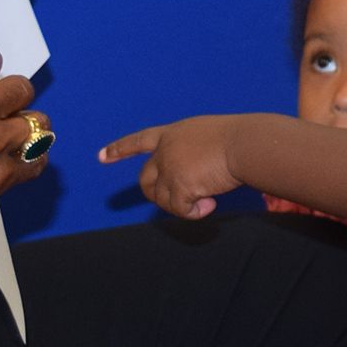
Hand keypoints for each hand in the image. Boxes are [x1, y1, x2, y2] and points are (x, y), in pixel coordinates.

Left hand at [99, 117, 243, 219]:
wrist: (245, 144)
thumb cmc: (239, 139)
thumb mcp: (208, 136)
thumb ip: (192, 152)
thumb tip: (192, 181)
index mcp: (173, 133)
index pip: (140, 140)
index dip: (120, 149)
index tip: (102, 156)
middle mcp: (165, 150)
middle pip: (146, 179)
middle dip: (157, 195)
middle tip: (180, 201)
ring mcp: (170, 168)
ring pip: (161, 199)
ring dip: (181, 206)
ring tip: (205, 202)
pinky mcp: (179, 186)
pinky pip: (180, 210)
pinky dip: (194, 213)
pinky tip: (210, 205)